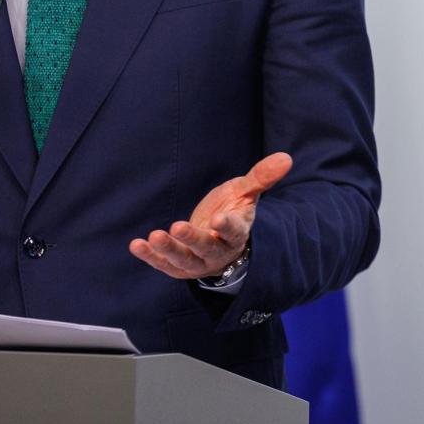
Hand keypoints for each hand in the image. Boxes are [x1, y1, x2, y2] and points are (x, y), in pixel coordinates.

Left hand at [129, 151, 292, 279]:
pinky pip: (164, 264)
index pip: (234, 231)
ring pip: (183, 259)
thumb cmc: (233, 210)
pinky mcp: (179, 266)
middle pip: (206, 248)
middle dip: (191, 239)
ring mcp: (198, 262)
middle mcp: (218, 251)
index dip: (227, 225)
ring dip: (168, 249)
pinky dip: (150, 256)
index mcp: (237, 233)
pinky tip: (137, 245)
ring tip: (154, 236)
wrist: (219, 238)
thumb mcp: (245, 192)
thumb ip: (261, 177)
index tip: (219, 219)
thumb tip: (286, 157)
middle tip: (176, 227)